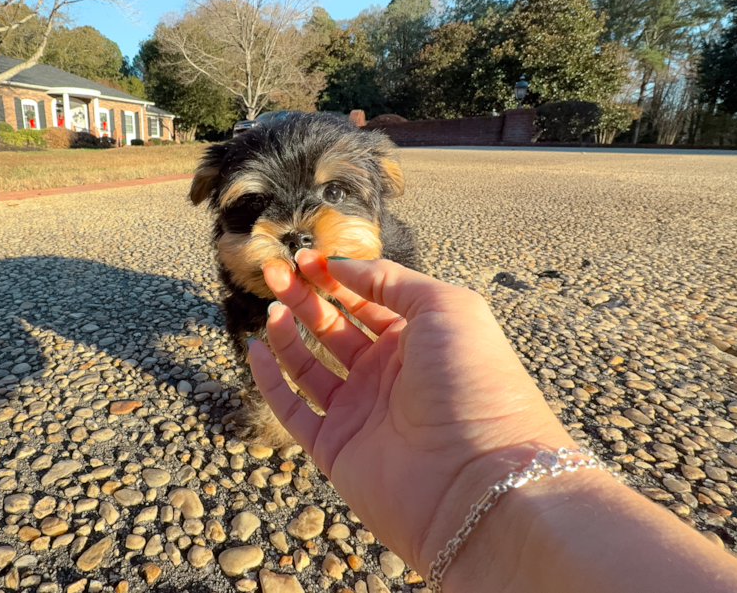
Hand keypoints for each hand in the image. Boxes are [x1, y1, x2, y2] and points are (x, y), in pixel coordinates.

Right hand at [249, 251, 574, 577]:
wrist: (479, 480)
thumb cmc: (474, 384)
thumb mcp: (446, 308)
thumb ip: (391, 279)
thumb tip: (339, 267)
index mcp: (419, 340)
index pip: (368, 300)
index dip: (337, 277)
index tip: (306, 257)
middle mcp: (388, 374)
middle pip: (334, 326)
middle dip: (305, 296)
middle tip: (275, 271)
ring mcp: (360, 412)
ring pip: (309, 365)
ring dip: (287, 333)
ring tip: (274, 307)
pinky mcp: (335, 447)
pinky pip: (293, 409)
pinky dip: (271, 380)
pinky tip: (257, 349)